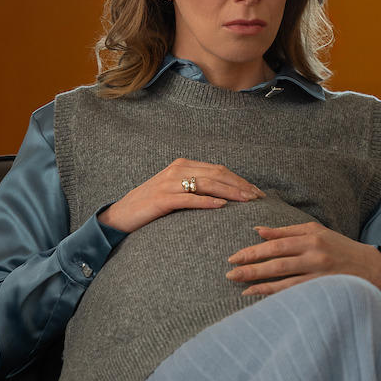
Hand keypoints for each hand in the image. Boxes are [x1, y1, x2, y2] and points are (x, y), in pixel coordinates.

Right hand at [97, 158, 264, 233]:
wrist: (122, 215)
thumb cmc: (152, 205)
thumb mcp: (176, 191)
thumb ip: (196, 188)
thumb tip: (225, 195)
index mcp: (183, 165)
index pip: (219, 169)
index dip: (240, 180)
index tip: (257, 192)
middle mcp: (177, 169)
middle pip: (217, 174)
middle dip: (240, 185)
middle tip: (258, 198)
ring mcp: (169, 183)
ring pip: (206, 183)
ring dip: (230, 192)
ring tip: (247, 201)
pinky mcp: (162, 199)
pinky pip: (189, 199)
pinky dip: (206, 201)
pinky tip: (221, 206)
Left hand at [225, 222, 380, 296]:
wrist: (370, 267)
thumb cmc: (338, 247)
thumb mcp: (316, 232)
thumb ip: (286, 232)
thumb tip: (258, 231)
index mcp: (311, 237)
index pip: (276, 243)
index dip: (253, 251)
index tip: (233, 257)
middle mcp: (315, 254)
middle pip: (277, 261)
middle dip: (251, 267)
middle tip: (229, 273)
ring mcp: (319, 273)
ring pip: (283, 278)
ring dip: (259, 282)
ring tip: (239, 285)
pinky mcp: (322, 288)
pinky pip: (293, 292)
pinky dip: (274, 293)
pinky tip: (258, 295)